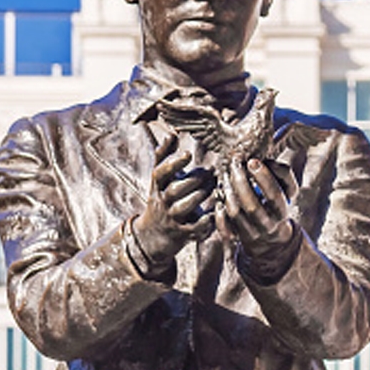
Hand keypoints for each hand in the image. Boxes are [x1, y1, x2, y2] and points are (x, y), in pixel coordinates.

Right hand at [133, 133, 214, 262]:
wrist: (152, 236)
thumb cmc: (163, 199)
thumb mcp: (160, 179)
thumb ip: (165, 156)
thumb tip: (172, 133)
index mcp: (157, 186)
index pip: (160, 173)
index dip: (173, 163)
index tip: (188, 153)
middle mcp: (162, 202)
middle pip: (175, 189)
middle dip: (195, 180)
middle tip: (213, 171)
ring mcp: (171, 219)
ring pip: (184, 207)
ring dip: (201, 196)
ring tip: (216, 186)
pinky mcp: (182, 234)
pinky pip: (194, 229)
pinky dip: (206, 222)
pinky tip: (217, 213)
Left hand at [220, 157, 298, 257]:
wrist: (271, 234)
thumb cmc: (278, 202)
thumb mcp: (288, 189)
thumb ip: (283, 173)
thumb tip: (266, 161)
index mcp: (281, 212)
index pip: (274, 196)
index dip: (264, 178)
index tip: (252, 161)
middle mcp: (267, 225)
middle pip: (252, 207)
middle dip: (241, 183)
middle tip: (234, 165)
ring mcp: (251, 233)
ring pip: (236, 214)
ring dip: (228, 193)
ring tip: (226, 177)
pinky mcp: (237, 236)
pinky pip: (224, 227)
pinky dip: (219, 213)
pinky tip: (220, 197)